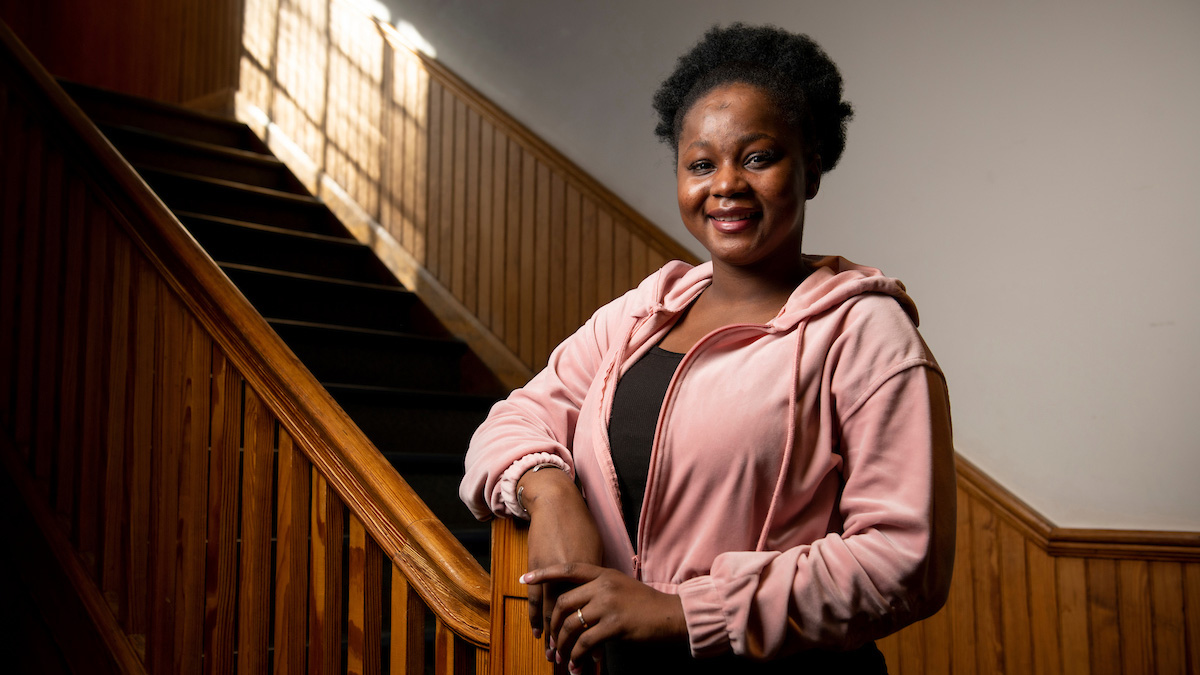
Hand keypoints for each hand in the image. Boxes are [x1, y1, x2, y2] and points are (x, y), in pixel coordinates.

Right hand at [518, 468, 602, 668]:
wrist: (555, 502)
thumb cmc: (581, 523)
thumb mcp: (595, 549)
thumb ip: (596, 575)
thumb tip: (599, 598)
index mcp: (590, 571)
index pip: (593, 611)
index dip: (595, 635)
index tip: (599, 656)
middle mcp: (570, 576)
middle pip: (572, 617)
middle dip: (573, 643)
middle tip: (576, 665)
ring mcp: (550, 574)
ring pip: (551, 613)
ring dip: (553, 637)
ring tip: (555, 657)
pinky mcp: (535, 569)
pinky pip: (533, 599)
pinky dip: (534, 618)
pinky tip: (538, 633)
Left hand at [522, 563, 686, 674]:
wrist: (673, 616)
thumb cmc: (647, 606)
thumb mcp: (622, 588)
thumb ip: (600, 592)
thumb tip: (576, 610)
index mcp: (604, 574)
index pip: (568, 569)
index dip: (544, 573)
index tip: (524, 579)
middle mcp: (603, 586)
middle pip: (563, 602)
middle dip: (553, 626)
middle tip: (552, 642)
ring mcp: (608, 604)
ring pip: (571, 625)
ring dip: (563, 646)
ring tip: (562, 658)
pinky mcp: (615, 624)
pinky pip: (585, 642)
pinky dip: (577, 656)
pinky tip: (578, 665)